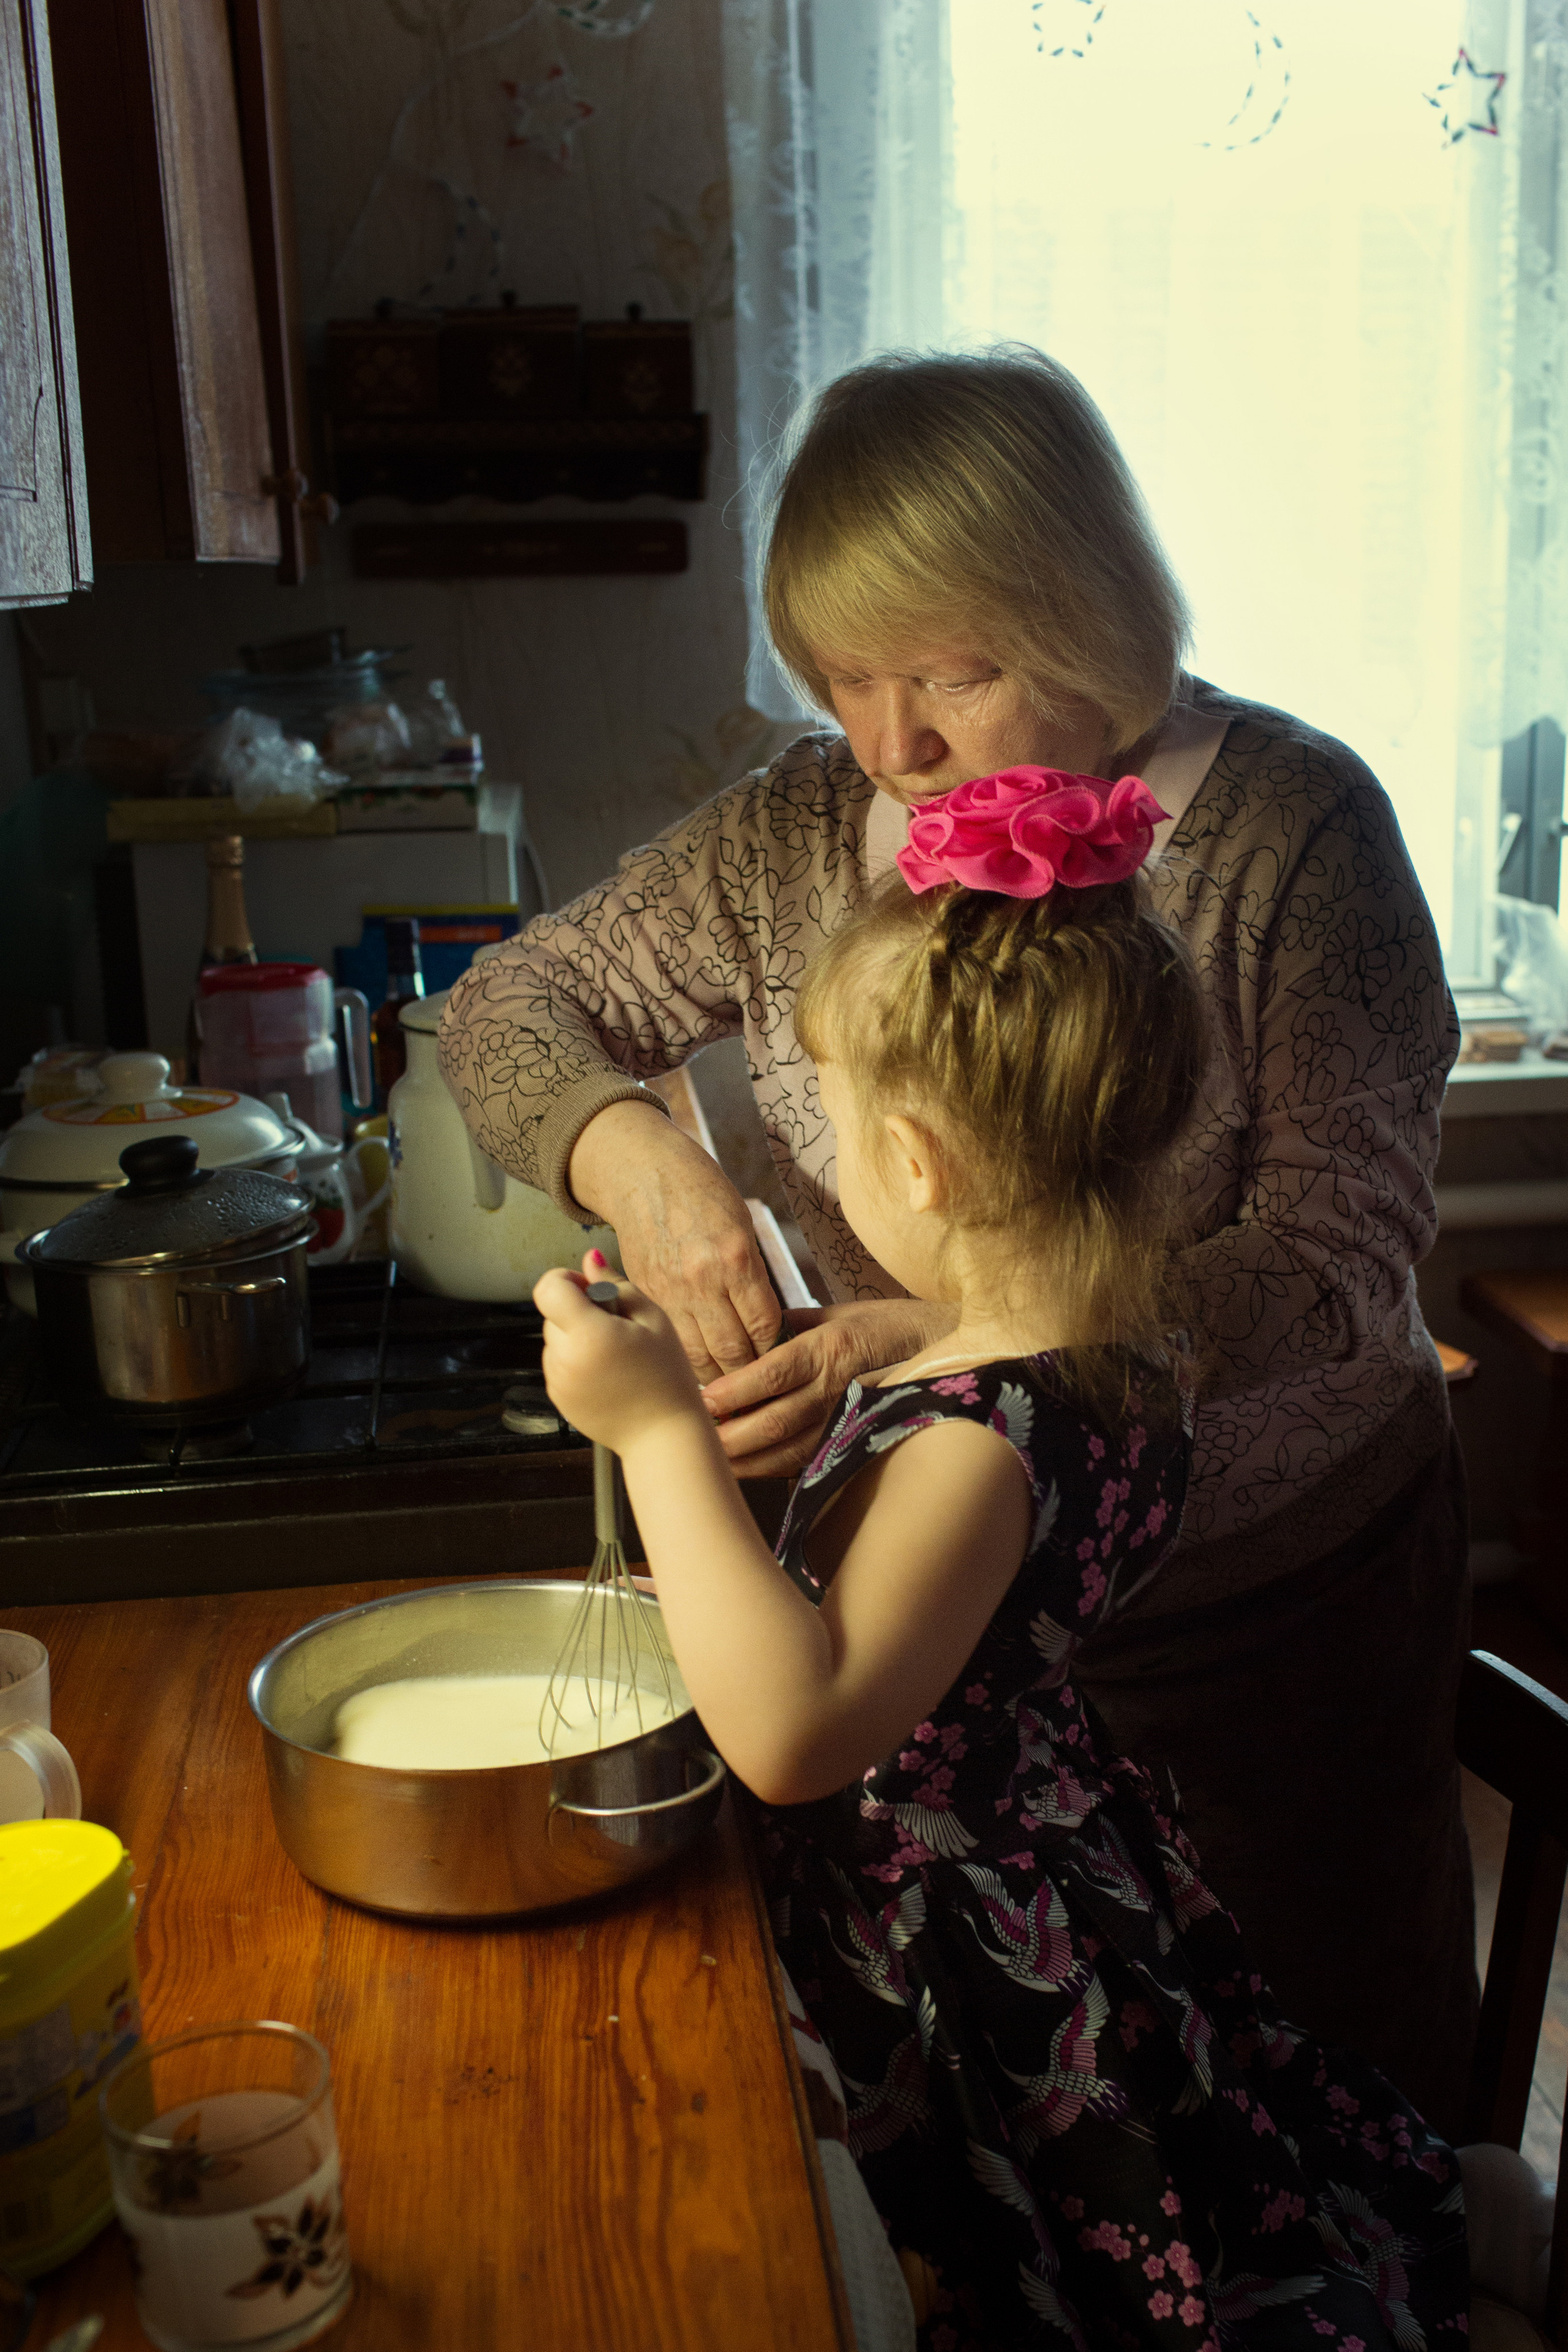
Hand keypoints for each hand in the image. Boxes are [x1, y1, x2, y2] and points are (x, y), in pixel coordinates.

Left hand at [533, 1255, 704, 1454]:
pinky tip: (607, 1373)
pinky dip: (576, 1361)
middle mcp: (565, 1358)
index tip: (591, 1291)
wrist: (663, 1435)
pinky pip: (558, 1364)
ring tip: (615, 1355)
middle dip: (578, 1311)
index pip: (548, 1287)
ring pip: (554, 1339)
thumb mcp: (653, 1319)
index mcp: (589, 1334)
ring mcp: (557, 1381)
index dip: (567, 1280)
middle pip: (553, 1313)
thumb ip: (615, 1284)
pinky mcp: (558, 1398)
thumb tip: (590, 1259)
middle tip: (616, 1328)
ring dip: (576, 1337)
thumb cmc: (667, 1378)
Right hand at [568, 1100, 781, 1383]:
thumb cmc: (700, 1191)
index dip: (774, 1349)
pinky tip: (699, 1365)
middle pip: (733, 1350)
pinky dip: (687, 1357)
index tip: (779, 1359)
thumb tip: (765, 1322)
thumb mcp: (742, 1225)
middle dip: (748, 1371)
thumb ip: (751, 1275)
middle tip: (758, 1383)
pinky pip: (672, 1340)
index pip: (764, 1325)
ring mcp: (670, 1290)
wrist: (643, 1172)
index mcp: (736, 1258)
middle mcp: (703, 1279)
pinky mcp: (645, 1294)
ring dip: (717, 1374)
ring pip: (699, 1355)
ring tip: (730, 1383)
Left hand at [700, 1298, 957, 1477]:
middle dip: (731, 1435)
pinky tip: (746, 1469)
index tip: (702, 1400)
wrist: (950, 1350)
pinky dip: (773, 1468)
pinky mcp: (855, 1438)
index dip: (735, 1391)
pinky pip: (808, 1459)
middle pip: (776, 1420)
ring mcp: (848, 1418)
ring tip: (710, 1461)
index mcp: (830, 1346)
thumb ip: (792, 1321)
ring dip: (747, 1459)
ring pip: (789, 1449)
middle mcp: (838, 1385)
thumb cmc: (891, 1325)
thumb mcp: (840, 1310)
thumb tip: (745, 1330)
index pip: (774, 1373)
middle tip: (694, 1440)